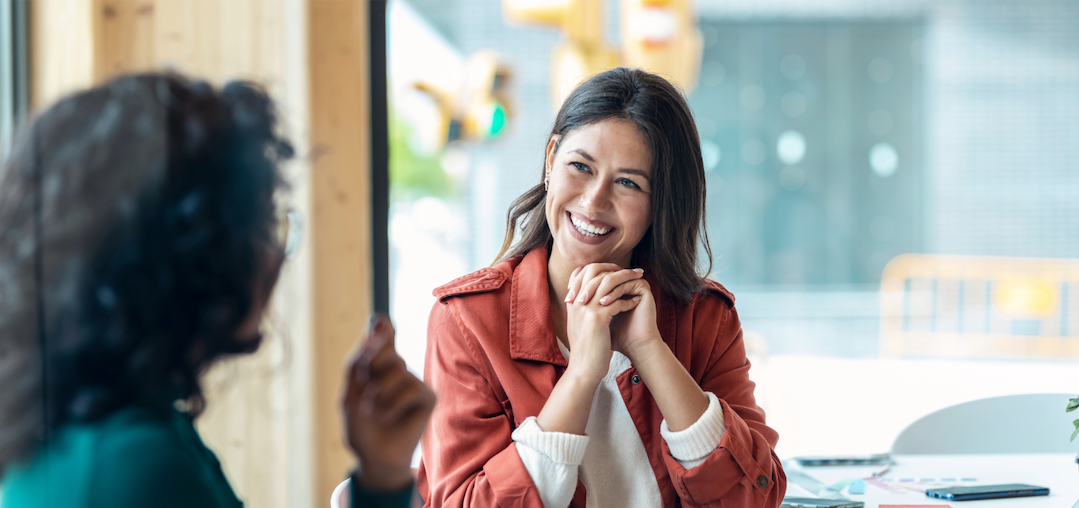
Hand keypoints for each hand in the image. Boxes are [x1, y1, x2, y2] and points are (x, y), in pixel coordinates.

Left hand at [341, 315, 435, 490]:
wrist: (373, 457)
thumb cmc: (361, 426)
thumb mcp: (349, 392)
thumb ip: (358, 360)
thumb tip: (375, 325)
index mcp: (376, 364)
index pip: (382, 332)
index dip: (381, 326)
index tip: (379, 323)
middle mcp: (397, 368)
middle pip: (385, 346)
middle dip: (370, 366)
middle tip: (366, 389)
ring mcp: (413, 381)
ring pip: (397, 367)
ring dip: (378, 392)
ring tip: (375, 411)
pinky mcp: (428, 396)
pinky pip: (411, 387)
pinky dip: (393, 403)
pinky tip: (388, 416)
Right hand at [563, 263, 644, 381]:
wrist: (584, 369)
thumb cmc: (587, 348)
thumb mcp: (580, 324)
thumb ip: (585, 308)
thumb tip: (598, 295)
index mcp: (572, 302)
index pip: (583, 272)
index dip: (602, 267)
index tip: (618, 269)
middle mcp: (576, 301)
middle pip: (595, 271)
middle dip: (617, 269)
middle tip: (634, 270)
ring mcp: (585, 308)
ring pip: (607, 283)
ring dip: (626, 280)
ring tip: (640, 280)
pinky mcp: (597, 318)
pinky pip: (616, 301)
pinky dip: (628, 300)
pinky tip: (636, 302)